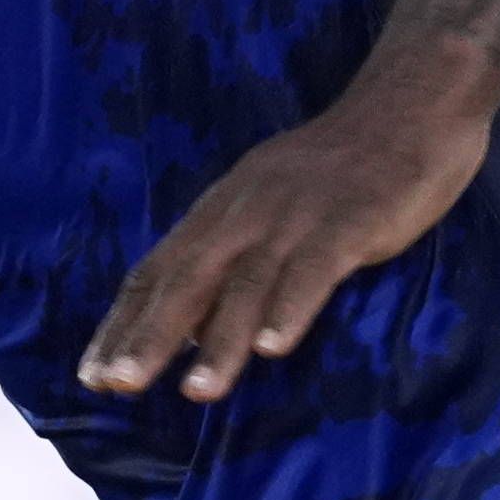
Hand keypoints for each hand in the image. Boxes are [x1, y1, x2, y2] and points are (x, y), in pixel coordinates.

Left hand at [84, 75, 498, 403]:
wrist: (407, 107)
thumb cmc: (335, 171)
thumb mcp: (265, 207)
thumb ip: (229, 262)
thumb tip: (189, 331)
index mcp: (220, 212)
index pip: (157, 272)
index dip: (123, 324)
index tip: (92, 374)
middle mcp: (245, 213)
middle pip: (187, 280)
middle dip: (149, 336)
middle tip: (116, 386)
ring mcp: (296, 216)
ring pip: (248, 283)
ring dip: (220, 341)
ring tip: (196, 392)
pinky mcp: (349, 221)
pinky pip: (314, 270)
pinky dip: (290, 307)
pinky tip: (273, 348)